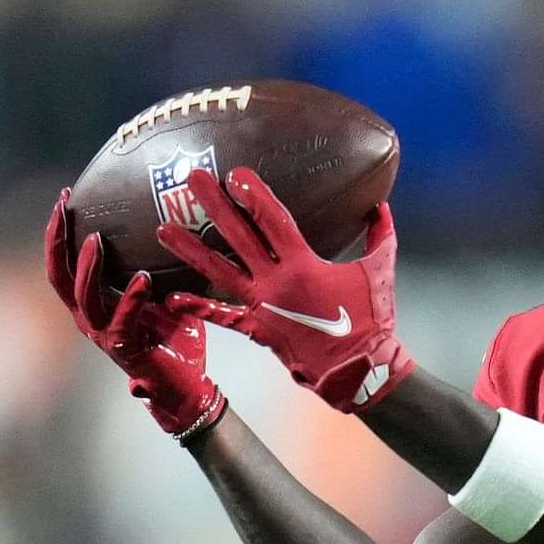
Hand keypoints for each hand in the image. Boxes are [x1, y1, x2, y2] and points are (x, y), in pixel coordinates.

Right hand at [45, 189, 224, 439]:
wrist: (187, 383)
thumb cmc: (176, 337)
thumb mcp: (168, 294)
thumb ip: (164, 266)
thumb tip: (183, 226)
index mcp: (96, 302)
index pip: (65, 263)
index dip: (60, 232)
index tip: (66, 197)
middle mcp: (91, 317)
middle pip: (59, 275)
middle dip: (58, 240)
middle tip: (65, 207)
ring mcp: (103, 333)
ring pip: (83, 296)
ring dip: (88, 266)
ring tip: (96, 239)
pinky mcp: (124, 348)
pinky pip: (122, 320)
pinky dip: (131, 299)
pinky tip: (143, 279)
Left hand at [157, 167, 413, 412]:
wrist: (359, 369)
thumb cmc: (372, 319)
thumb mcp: (381, 271)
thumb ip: (380, 235)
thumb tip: (380, 206)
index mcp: (304, 265)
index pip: (273, 221)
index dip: (254, 196)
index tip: (235, 173)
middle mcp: (275, 282)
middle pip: (238, 238)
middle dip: (214, 206)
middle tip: (191, 180)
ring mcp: (262, 305)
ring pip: (219, 272)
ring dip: (190, 250)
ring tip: (162, 229)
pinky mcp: (257, 328)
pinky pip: (223, 315)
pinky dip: (199, 307)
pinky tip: (173, 298)